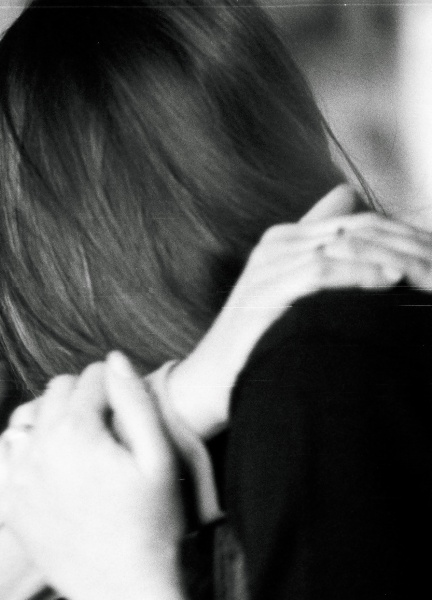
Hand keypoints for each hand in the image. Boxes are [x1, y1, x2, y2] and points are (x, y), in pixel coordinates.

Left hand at [0, 352, 184, 599]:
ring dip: (49, 417)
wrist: (124, 591)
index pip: (88, 379)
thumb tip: (113, 359)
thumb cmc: (152, 525)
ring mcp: (15, 477)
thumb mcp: (160, 459)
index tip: (124, 403)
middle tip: (106, 421)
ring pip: (25, 418)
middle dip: (82, 396)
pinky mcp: (6, 503)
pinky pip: (2, 452)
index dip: (112, 385)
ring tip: (79, 439)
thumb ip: (135, 401)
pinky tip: (47, 458)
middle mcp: (36, 449)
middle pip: (54, 392)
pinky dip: (22, 446)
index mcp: (75, 432)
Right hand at [169, 184, 431, 438]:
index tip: (431, 253)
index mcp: (283, 238)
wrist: (212, 377)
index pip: (354, 220)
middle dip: (401, 243)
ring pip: (340, 247)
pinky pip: (318, 272)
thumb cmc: (258, 336)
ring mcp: (266, 268)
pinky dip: (356, 273)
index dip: (399, 232)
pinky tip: (386, 281)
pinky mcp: (263, 292)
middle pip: (353, 229)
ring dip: (386, 257)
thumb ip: (317, 249)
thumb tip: (349, 199)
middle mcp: (274, 246)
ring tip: (420, 271)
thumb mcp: (290, 287)